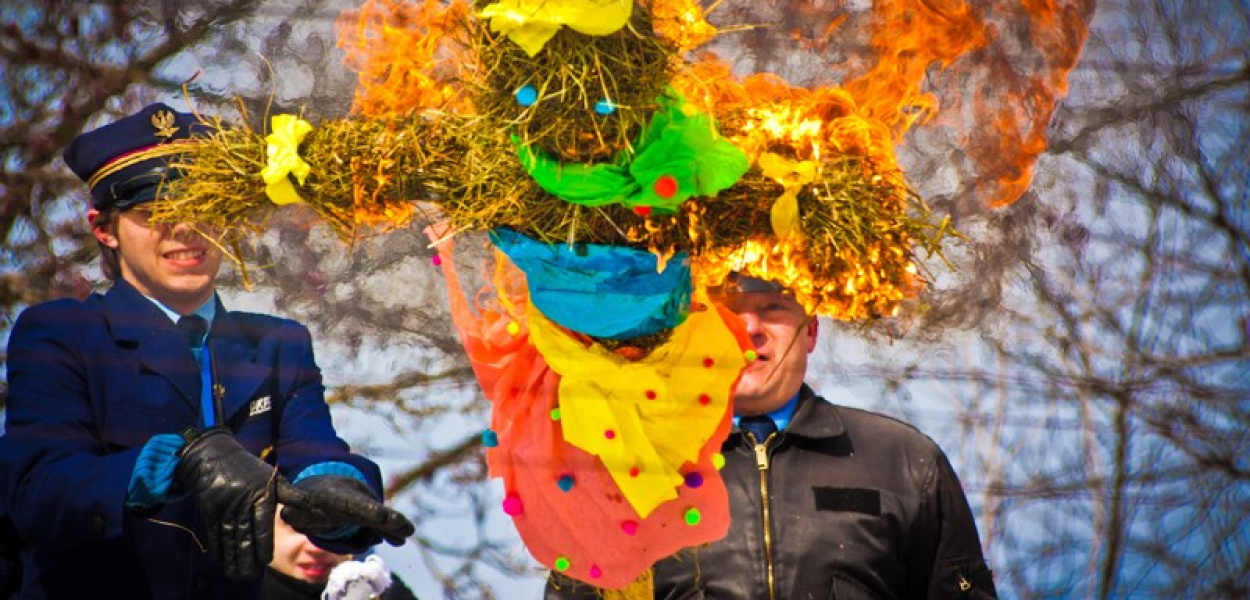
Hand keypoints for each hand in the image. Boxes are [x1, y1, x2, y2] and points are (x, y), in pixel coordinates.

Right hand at [174, 428, 280, 580]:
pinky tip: (223, 561)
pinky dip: (218, 548)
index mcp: (260, 496)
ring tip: (237, 574)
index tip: (266, 560)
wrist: (214, 456)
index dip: (263, 543)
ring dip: (232, 557)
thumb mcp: (271, 476)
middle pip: (244, 535)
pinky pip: (214, 533)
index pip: (262, 524)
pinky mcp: (210, 510)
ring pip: (229, 538)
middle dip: (247, 557)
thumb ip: (289, 493)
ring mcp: (224, 508)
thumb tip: (311, 503)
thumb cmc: (247, 468)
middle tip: (250, 575)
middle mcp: (241, 504)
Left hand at [278, 475, 413, 548]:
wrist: (327, 485)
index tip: (381, 517)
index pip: (353, 505)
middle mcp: (356, 501)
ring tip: (407, 534)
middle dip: (388, 518)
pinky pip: (381, 526)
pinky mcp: (369, 518)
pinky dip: (391, 532)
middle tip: (404, 526)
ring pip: (381, 518)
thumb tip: (285, 513)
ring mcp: (365, 508)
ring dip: (394, 527)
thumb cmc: (310, 498)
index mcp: (339, 497)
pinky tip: (401, 539)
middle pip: (373, 511)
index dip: (367, 510)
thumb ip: (293, 510)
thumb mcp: (299, 502)